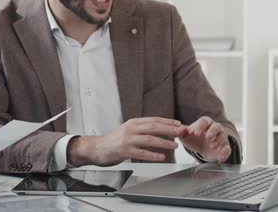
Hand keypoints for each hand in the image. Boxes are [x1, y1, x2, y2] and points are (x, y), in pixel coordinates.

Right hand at [67, 117, 183, 166]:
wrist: (96, 148)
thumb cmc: (113, 141)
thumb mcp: (127, 130)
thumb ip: (140, 129)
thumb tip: (159, 129)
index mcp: (132, 123)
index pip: (153, 120)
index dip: (167, 121)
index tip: (178, 124)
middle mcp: (130, 129)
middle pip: (153, 127)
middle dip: (169, 129)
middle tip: (180, 132)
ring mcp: (127, 140)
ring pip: (149, 139)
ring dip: (163, 142)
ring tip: (174, 145)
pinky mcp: (124, 151)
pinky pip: (141, 153)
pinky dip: (153, 155)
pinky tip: (161, 157)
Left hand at [179, 116, 230, 161]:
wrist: (201, 149)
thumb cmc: (194, 139)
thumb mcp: (185, 135)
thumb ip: (180, 132)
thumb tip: (176, 130)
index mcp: (205, 123)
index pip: (204, 121)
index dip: (200, 126)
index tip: (194, 133)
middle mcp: (215, 128)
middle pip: (216, 126)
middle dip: (212, 131)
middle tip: (207, 137)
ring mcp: (221, 138)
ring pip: (223, 137)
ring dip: (218, 141)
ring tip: (212, 146)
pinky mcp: (225, 147)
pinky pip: (227, 149)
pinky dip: (224, 153)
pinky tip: (220, 157)